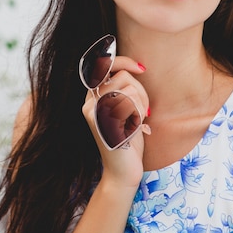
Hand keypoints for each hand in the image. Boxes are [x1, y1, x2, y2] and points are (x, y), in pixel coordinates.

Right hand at [82, 55, 148, 187]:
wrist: (122, 172)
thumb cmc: (127, 142)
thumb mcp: (126, 111)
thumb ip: (124, 90)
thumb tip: (135, 67)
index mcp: (92, 98)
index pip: (103, 65)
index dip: (123, 61)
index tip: (141, 68)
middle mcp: (89, 102)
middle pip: (122, 74)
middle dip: (141, 89)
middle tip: (144, 110)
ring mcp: (94, 111)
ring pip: (129, 87)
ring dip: (142, 103)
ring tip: (140, 121)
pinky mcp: (103, 120)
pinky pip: (130, 102)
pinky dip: (139, 113)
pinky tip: (136, 128)